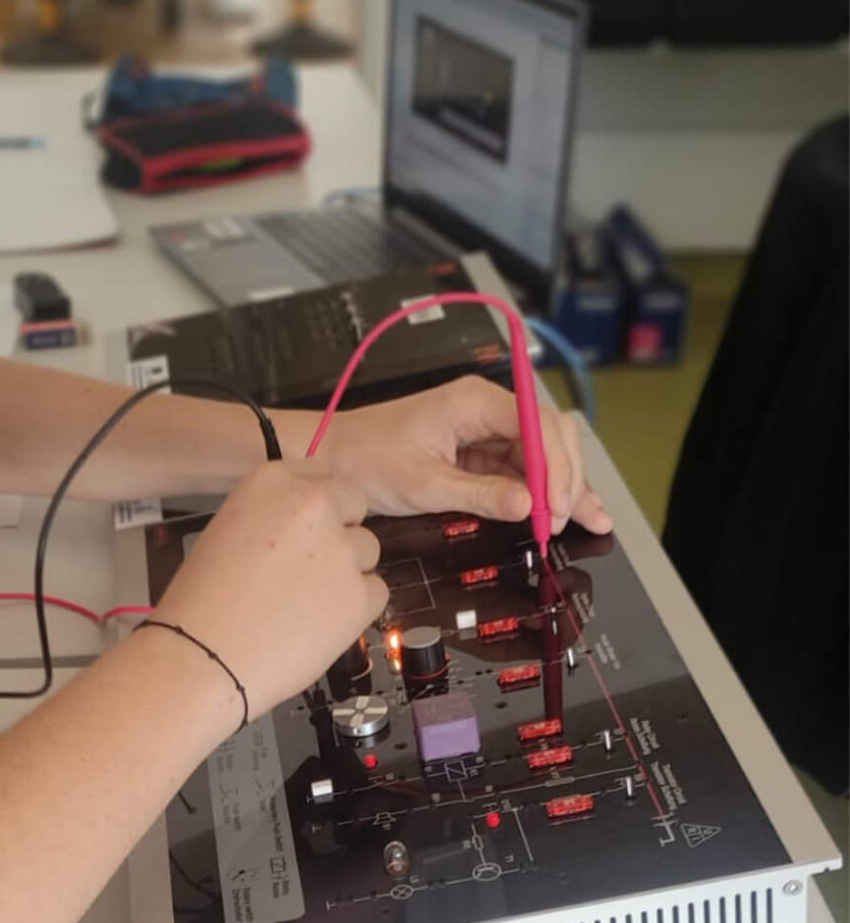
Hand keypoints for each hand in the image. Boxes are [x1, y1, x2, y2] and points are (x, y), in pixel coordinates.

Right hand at [157, 463, 384, 721]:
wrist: (203, 658)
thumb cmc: (202, 605)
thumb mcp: (228, 532)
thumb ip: (274, 518)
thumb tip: (306, 528)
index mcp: (273, 482)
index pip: (323, 478)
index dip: (320, 508)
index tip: (311, 529)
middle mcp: (314, 505)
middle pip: (354, 508)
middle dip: (339, 535)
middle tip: (308, 571)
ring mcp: (342, 550)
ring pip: (366, 552)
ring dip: (346, 574)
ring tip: (304, 605)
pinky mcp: (361, 595)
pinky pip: (375, 593)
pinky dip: (354, 609)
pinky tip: (317, 625)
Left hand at [317, 376, 611, 535]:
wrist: (332, 456)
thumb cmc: (366, 459)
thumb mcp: (423, 485)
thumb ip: (480, 495)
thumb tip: (528, 506)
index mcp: (474, 402)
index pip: (538, 427)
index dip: (556, 467)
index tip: (558, 506)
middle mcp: (487, 408)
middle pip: (551, 434)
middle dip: (567, 476)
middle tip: (570, 519)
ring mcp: (486, 429)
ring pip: (543, 452)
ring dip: (565, 485)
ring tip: (591, 517)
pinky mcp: (480, 450)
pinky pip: (522, 467)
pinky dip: (543, 490)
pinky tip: (565, 510)